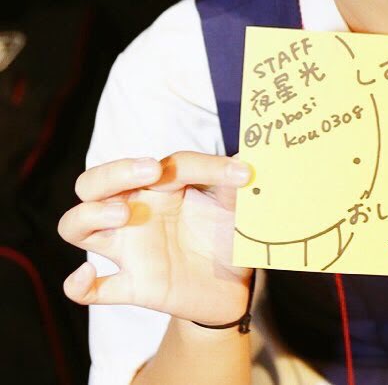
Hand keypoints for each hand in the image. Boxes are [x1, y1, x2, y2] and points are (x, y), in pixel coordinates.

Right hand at [58, 152, 254, 324]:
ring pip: (76, 226)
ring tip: (123, 215)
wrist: (235, 284)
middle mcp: (136, 210)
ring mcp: (130, 248)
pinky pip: (90, 290)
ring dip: (90, 215)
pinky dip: (78, 285)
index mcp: (162, 185)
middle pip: (95, 183)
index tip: (240, 175)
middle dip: (113, 172)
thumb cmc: (227, 232)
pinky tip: (87, 274)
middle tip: (149, 172)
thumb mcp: (236, 204)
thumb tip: (247, 160)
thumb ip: (236, 182)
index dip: (204, 165)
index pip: (168, 164)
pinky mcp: (133, 285)